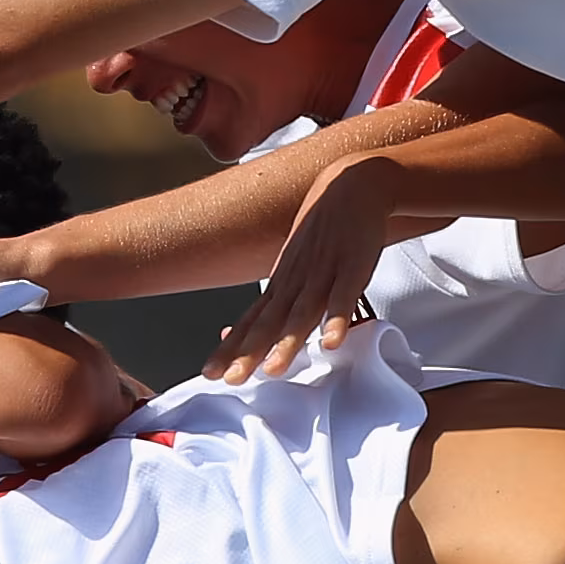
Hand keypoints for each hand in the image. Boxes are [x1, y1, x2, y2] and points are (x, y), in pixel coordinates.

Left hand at [205, 152, 410, 382]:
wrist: (352, 184)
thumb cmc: (323, 231)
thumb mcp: (294, 265)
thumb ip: (278, 300)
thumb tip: (251, 325)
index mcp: (282, 282)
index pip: (251, 320)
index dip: (231, 346)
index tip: (210, 373)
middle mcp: (296, 280)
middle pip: (270, 321)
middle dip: (249, 351)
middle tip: (231, 379)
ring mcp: (323, 272)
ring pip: (303, 313)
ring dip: (287, 342)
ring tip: (273, 370)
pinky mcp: (353, 265)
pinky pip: (345, 296)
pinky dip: (337, 318)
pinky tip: (331, 341)